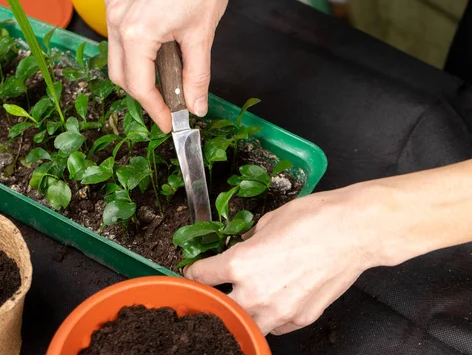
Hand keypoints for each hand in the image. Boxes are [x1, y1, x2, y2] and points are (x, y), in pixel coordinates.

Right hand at [105, 0, 234, 132]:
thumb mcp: (202, 34)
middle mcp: (117, 19)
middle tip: (166, 105)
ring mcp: (113, 4)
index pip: (139, 86)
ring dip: (137, 70)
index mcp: (137, 32)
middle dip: (142, 94)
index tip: (168, 122)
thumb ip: (197, 76)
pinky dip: (134, 47)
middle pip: (120, 74)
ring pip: (116, 53)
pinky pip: (118, 31)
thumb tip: (196, 105)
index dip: (155, 110)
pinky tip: (156, 46)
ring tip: (164, 76)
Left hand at [184, 185, 379, 334]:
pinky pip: (275, 327)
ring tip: (242, 302)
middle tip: (213, 290)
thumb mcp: (267, 222)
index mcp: (240, 264)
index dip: (193, 272)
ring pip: (245, 326)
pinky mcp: (300, 319)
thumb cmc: (313, 219)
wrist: (354, 231)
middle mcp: (255, 293)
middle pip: (218, 308)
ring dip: (239, 315)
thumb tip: (241, 248)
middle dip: (212, 299)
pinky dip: (268, 319)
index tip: (194, 272)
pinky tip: (272, 304)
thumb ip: (247, 242)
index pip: (201, 276)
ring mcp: (279, 311)